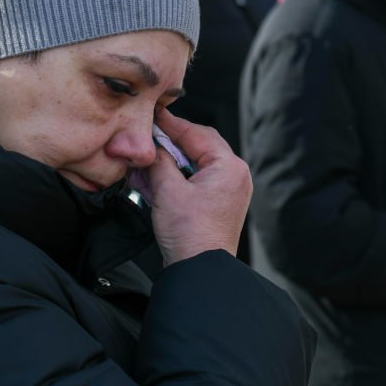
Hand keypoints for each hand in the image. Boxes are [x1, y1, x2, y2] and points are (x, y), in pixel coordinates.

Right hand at [145, 109, 251, 264]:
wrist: (200, 270)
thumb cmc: (189, 234)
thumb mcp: (167, 190)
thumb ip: (159, 160)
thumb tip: (152, 146)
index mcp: (229, 167)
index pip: (197, 133)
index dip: (171, 124)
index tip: (153, 116)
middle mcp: (236, 175)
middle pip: (200, 145)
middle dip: (172, 142)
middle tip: (150, 136)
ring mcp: (230, 190)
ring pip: (197, 162)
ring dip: (173, 160)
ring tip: (149, 162)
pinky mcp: (221, 203)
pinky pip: (199, 179)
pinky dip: (179, 176)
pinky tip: (158, 179)